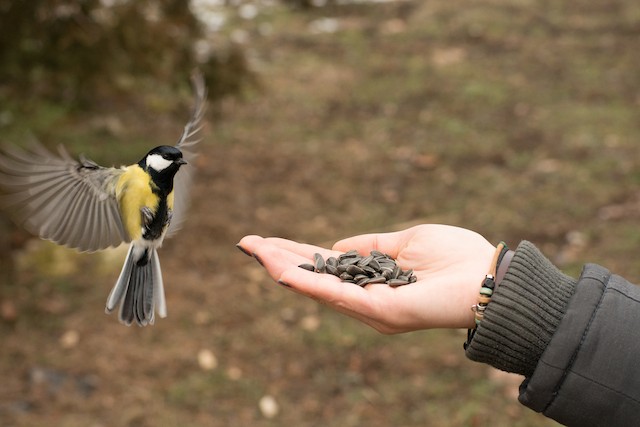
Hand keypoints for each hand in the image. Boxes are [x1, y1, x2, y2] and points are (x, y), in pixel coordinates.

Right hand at [238, 224, 495, 333]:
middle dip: (279, 260)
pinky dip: (309, 285)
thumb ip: (371, 245)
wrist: (492, 279)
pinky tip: (284, 271)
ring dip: (284, 268)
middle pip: (314, 278)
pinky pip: (338, 297)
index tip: (266, 241)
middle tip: (247, 244)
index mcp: (372, 280)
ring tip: (255, 251)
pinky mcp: (381, 313)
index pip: (325, 266)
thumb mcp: (406, 242)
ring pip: (318, 288)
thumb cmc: (457, 258)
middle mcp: (366, 298)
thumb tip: (337, 246)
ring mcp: (371, 307)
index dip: (296, 253)